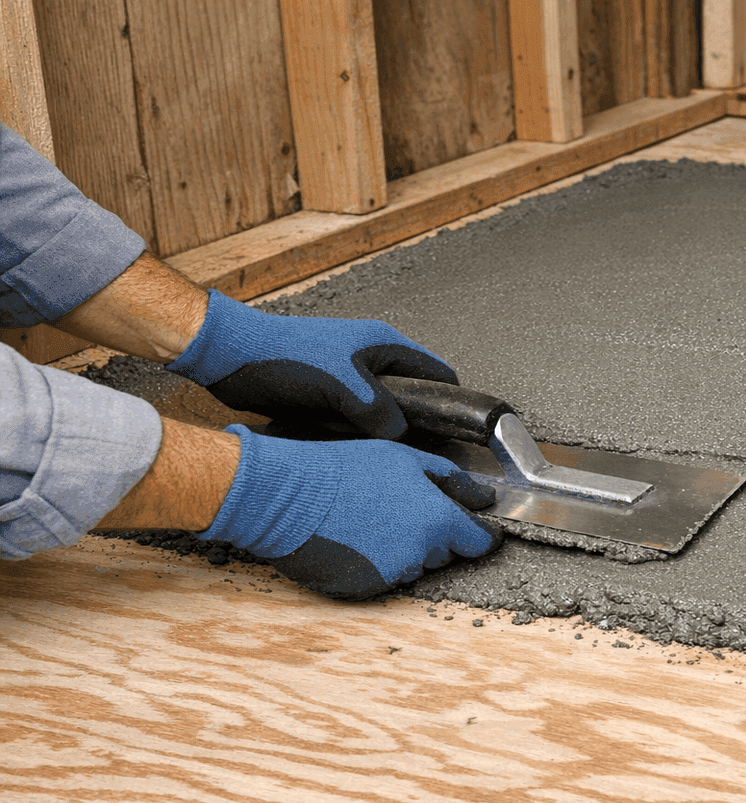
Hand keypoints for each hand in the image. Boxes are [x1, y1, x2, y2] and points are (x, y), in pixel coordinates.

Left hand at [168, 290, 453, 438]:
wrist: (230, 357)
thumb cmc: (286, 358)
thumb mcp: (342, 386)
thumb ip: (379, 412)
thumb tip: (400, 438)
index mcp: (385, 345)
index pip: (438, 373)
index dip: (452, 402)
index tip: (459, 433)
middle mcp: (372, 360)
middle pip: (413, 397)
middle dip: (417, 424)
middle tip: (420, 453)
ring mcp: (349, 378)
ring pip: (383, 412)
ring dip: (383, 433)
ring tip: (385, 456)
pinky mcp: (328, 395)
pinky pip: (356, 420)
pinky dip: (357, 435)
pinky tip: (353, 452)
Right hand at [199, 425, 502, 599]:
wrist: (286, 497)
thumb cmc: (344, 470)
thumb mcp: (406, 458)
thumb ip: (454, 480)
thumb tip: (485, 499)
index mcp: (438, 521)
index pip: (480, 543)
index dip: (478, 533)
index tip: (471, 526)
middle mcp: (419, 555)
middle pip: (445, 553)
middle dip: (434, 535)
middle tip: (399, 508)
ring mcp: (390, 577)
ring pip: (414, 566)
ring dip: (404, 550)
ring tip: (371, 519)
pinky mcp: (362, 591)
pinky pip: (383, 579)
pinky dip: (376, 563)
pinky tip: (355, 538)